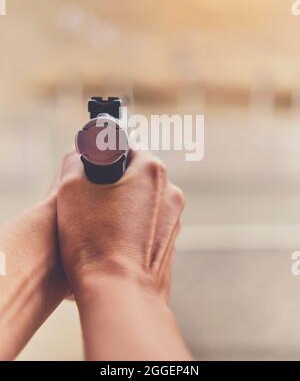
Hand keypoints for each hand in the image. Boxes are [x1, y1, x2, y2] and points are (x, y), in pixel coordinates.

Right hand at [56, 150, 184, 301]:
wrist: (117, 293)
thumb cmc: (93, 239)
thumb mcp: (71, 188)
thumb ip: (75, 161)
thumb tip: (78, 156)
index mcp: (152, 170)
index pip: (129, 149)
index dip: (107, 158)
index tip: (94, 172)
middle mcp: (171, 192)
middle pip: (138, 177)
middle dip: (116, 184)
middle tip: (93, 201)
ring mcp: (175, 220)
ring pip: (143, 203)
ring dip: (125, 208)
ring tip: (101, 227)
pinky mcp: (171, 245)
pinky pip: (149, 227)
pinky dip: (133, 230)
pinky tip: (113, 243)